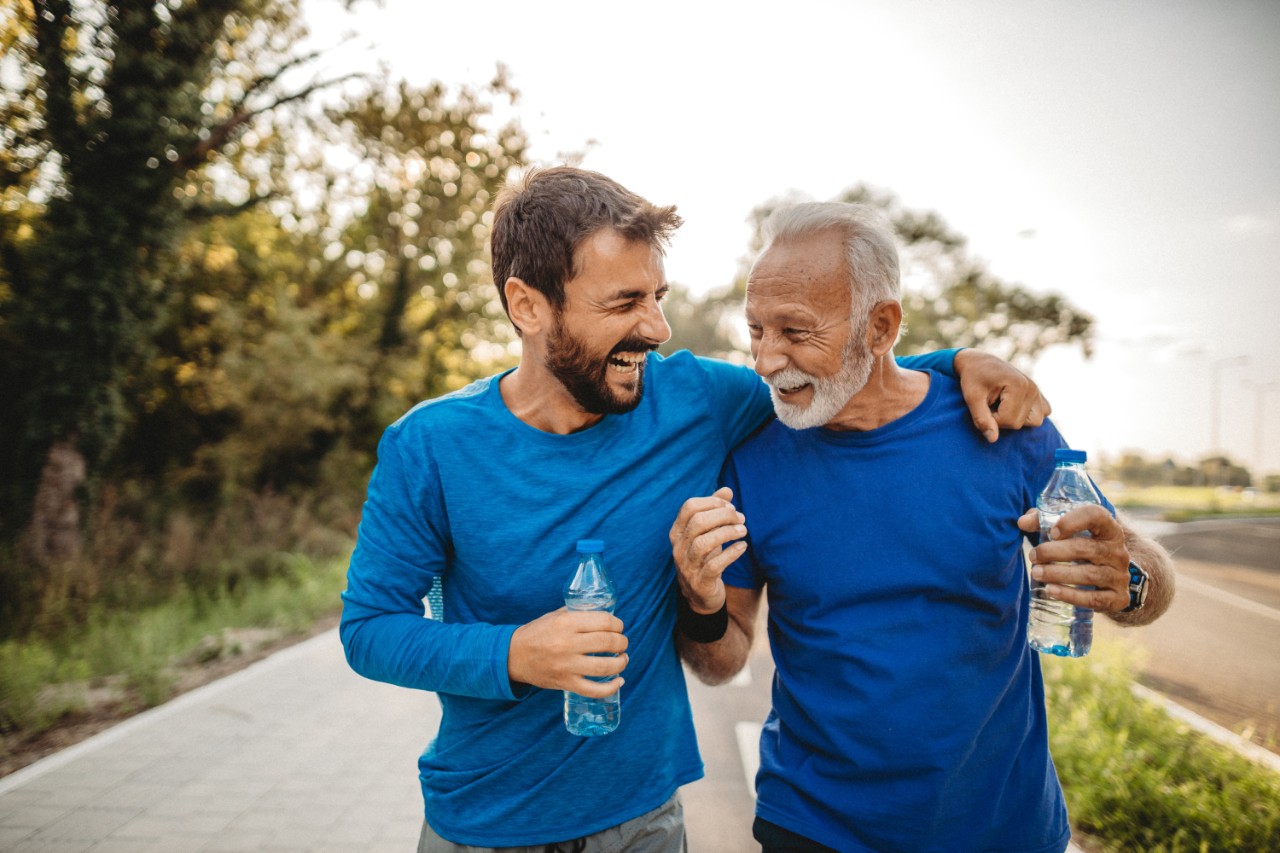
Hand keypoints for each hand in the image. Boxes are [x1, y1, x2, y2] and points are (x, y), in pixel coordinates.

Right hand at [507, 608, 627, 696]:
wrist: (514, 656)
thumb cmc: (538, 633)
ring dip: (621, 662)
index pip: (604, 621)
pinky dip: (611, 688)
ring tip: (623, 659)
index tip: (619, 627)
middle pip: (608, 643)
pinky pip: (594, 690)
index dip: (618, 624)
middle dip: (622, 642)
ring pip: (605, 667)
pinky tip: (619, 681)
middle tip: (622, 643)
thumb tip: (606, 615)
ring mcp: (567, 666)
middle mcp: (567, 644)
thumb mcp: (556, 616)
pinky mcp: (566, 683)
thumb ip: (579, 614)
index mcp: (566, 623)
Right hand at [668, 487, 747, 612]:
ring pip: (704, 543)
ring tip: (743, 530)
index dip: (712, 502)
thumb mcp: (707, 533)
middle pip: (698, 522)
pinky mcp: (700, 582)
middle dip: (723, 516)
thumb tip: (727, 489)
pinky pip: (715, 565)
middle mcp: (678, 548)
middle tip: (741, 518)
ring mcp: (687, 566)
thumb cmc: (705, 557)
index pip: (689, 507)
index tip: (730, 506)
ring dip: (727, 533)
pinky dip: (731, 553)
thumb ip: (715, 511)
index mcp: (677, 532)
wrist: (701, 596)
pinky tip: (742, 546)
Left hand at [955, 349, 1050, 442]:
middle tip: (990, 405)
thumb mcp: (972, 398)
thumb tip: (993, 440)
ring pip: (1034, 422)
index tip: (983, 406)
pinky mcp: (1038, 394)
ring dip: (1015, 418)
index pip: (1009, 421)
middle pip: (1020, 423)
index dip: (991, 419)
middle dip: (1001, 420)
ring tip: (1001, 406)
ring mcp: (1037, 391)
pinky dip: (1028, 414)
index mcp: (1019, 385)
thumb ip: (982, 419)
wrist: (978, 363)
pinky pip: (1043, 413)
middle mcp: (1032, 388)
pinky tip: (1013, 406)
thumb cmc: (973, 379)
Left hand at [1018, 506, 1131, 611]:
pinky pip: (1094, 599)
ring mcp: (1120, 576)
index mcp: (1108, 529)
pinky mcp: (1118, 598)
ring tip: (1036, 573)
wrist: (1110, 578)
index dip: (1073, 521)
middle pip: (1086, 548)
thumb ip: (1044, 521)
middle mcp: (1118, 551)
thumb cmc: (1083, 548)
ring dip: (1058, 574)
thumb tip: (1022, 522)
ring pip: (1089, 575)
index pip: (1096, 516)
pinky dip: (1070, 595)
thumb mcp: (1069, 531)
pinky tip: (1051, 591)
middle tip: (1033, 556)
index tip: (1051, 532)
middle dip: (1054, 552)